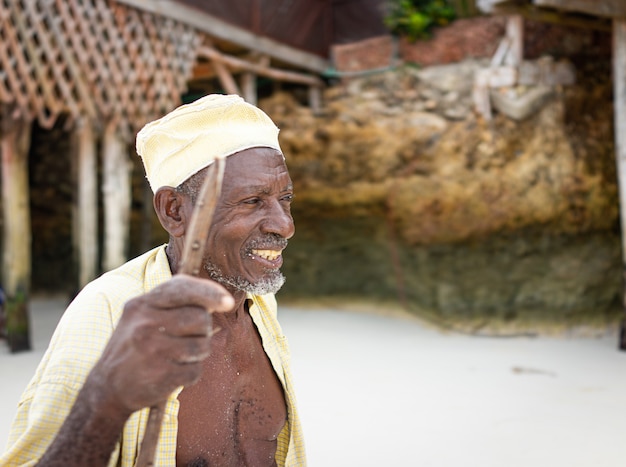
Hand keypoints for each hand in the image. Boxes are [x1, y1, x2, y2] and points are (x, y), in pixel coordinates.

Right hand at [85, 275, 233, 417]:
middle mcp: (145, 324)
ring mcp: (153, 351)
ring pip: (203, 345)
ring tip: (178, 356)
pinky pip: (196, 370)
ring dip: (198, 353)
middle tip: (189, 337)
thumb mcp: (141, 316)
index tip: (228, 302)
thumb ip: (174, 303)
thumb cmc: (135, 347)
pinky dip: (190, 373)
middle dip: (203, 329)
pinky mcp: (161, 376)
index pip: (181, 288)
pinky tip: (172, 373)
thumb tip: (220, 300)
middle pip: (200, 318)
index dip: (210, 292)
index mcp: (140, 305)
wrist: (106, 389)